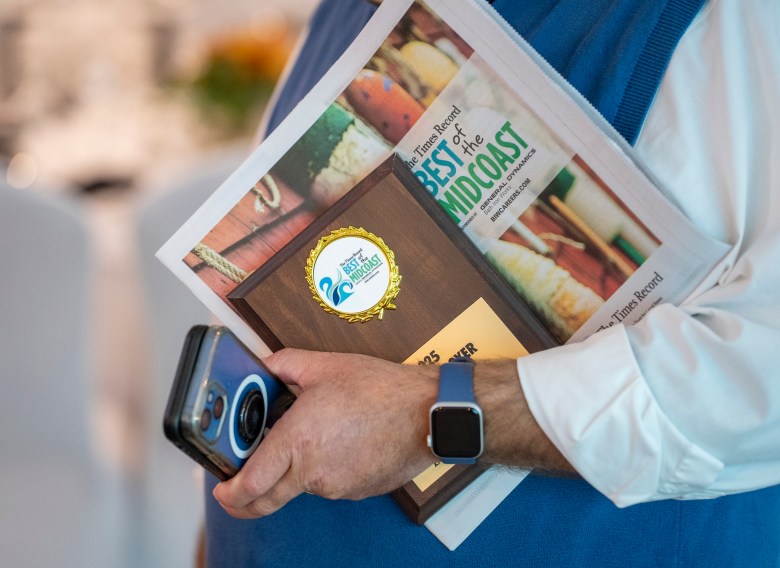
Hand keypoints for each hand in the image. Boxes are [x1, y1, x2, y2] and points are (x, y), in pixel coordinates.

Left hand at [213, 348, 438, 518]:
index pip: (251, 482)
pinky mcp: (355, 491)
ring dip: (295, 470)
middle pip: (267, 500)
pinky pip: (329, 484)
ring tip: (312, 437)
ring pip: (301, 486)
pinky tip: (339, 443)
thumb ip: (285, 364)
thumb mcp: (326, 366)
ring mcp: (336, 486)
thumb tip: (264, 364)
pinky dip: (324, 469)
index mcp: (298, 440)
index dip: (230, 492)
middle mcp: (313, 471)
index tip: (221, 489)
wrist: (427, 413)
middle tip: (237, 491)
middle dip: (245, 501)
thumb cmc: (382, 390)